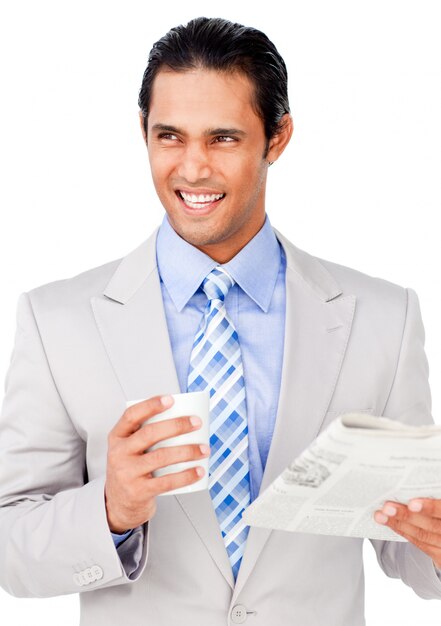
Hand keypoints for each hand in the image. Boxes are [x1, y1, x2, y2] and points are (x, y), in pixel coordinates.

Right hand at [105, 395, 209, 532]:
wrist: (118, 505)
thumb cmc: (131, 469)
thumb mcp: (129, 449)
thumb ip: (146, 434)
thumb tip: (184, 419)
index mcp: (117, 437)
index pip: (131, 415)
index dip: (151, 405)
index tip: (171, 399)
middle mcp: (119, 453)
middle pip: (149, 434)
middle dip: (177, 426)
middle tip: (196, 423)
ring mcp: (127, 473)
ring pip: (161, 457)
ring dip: (187, 451)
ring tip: (204, 449)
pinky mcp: (138, 491)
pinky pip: (167, 481)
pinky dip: (186, 475)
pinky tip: (199, 470)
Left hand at [374, 498, 440, 567]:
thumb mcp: (440, 496)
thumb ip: (434, 491)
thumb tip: (418, 476)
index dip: (430, 508)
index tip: (412, 504)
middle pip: (433, 526)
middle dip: (408, 516)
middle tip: (387, 507)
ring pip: (423, 536)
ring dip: (399, 524)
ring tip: (380, 514)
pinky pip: (420, 544)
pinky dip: (402, 531)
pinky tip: (388, 522)